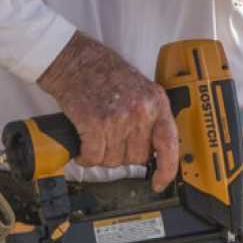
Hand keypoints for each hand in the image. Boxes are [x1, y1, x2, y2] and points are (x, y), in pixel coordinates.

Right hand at [36, 32, 178, 190]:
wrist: (74, 60)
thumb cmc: (102, 71)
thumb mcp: (139, 88)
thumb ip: (150, 115)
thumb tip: (153, 148)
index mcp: (155, 102)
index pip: (169, 144)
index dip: (166, 170)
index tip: (160, 182)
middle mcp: (140, 111)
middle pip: (137, 157)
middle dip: (122, 155)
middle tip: (110, 141)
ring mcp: (118, 117)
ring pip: (113, 160)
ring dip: (101, 156)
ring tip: (95, 139)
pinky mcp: (94, 123)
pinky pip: (93, 156)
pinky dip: (85, 157)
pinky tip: (82, 148)